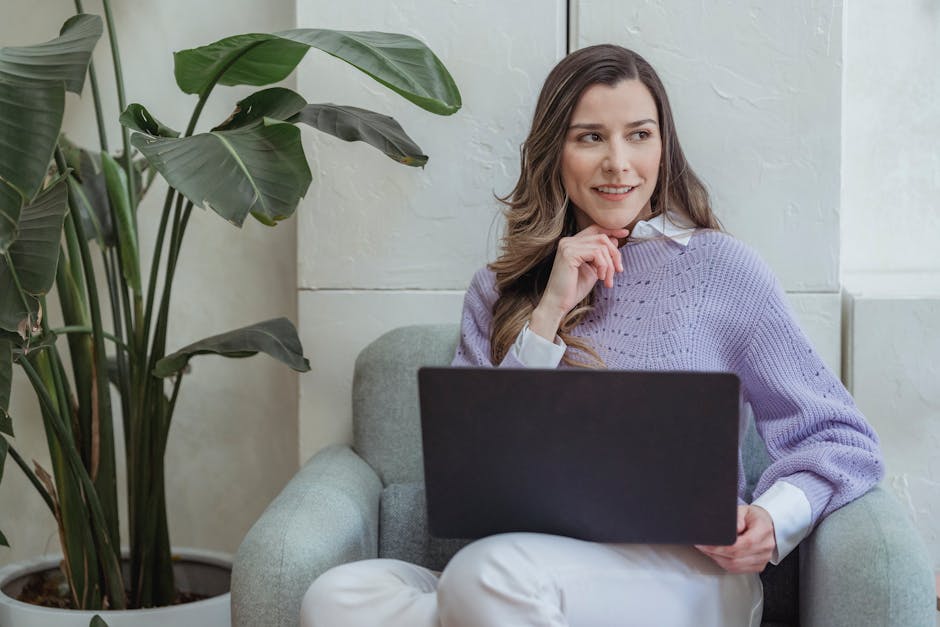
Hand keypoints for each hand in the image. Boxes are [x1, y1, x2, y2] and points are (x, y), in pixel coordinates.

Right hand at [529, 224, 628, 340]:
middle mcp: (568, 241)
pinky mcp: (569, 254)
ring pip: (601, 246)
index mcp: (572, 243)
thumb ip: (602, 255)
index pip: (595, 229)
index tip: (625, 234)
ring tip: (607, 280)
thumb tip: (615, 239)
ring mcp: (567, 246)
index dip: (611, 230)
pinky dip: (603, 266)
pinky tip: (600, 278)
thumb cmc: (574, 289)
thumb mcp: (593, 269)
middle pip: (601, 237)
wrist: (559, 303)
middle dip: (615, 254)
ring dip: (609, 265)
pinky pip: (596, 253)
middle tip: (618, 271)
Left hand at [695, 505, 776, 572]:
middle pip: (736, 557)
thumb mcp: (743, 511)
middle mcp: (765, 547)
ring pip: (735, 566)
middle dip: (714, 553)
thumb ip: (735, 519)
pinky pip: (737, 569)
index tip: (706, 544)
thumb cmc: (754, 517)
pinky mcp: (758, 566)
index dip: (721, 547)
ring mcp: (763, 559)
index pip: (742, 544)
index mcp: (763, 531)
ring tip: (707, 549)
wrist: (766, 524)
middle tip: (701, 545)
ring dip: (717, 559)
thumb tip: (727, 529)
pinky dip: (724, 563)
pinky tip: (717, 555)